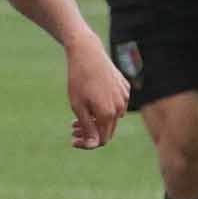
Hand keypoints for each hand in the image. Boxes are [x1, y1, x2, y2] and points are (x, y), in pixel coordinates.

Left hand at [66, 35, 128, 149]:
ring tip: (78, 116)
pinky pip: (116, 104)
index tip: (73, 141)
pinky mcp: (125, 88)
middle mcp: (120, 108)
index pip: (101, 140)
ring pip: (112, 117)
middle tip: (73, 128)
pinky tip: (92, 100)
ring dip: (96, 120)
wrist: (88, 53)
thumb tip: (94, 145)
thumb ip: (87, 127)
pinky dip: (104, 107)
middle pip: (107, 130)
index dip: (87, 144)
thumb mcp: (78, 106)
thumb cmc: (79, 80)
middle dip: (90, 133)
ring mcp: (124, 97)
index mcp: (108, 114)